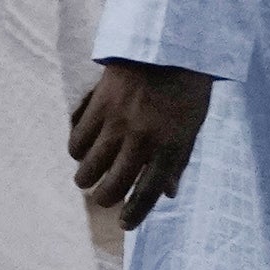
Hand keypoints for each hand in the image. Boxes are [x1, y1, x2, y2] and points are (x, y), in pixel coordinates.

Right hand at [69, 59, 214, 227]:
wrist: (166, 45)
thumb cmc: (185, 89)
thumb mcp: (192, 127)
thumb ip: (178, 162)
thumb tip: (168, 194)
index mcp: (171, 147)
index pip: (147, 193)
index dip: (134, 214)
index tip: (125, 224)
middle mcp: (142, 139)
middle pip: (113, 184)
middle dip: (105, 198)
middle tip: (103, 198)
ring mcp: (117, 122)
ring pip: (89, 166)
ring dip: (86, 177)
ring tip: (87, 177)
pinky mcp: (98, 106)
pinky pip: (77, 139)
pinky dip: (77, 150)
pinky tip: (81, 150)